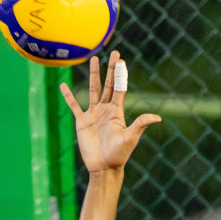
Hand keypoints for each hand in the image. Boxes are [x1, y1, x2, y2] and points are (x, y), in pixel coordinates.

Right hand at [59, 51, 160, 174]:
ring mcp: (94, 114)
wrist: (104, 167)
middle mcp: (106, 109)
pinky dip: (68, 96)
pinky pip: (74, 106)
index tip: (121, 60)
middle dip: (110, 69)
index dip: (120, 74)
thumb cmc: (119, 154)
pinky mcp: (82, 121)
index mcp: (117, 111)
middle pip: (107, 84)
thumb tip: (157, 117)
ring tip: (93, 60)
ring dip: (93, 75)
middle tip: (114, 53)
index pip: (119, 88)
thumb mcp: (130, 138)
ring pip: (92, 90)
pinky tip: (63, 85)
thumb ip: (140, 124)